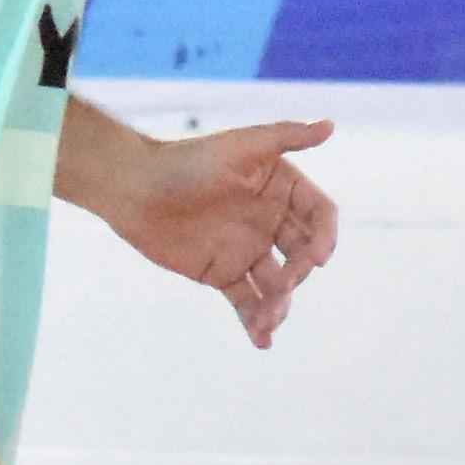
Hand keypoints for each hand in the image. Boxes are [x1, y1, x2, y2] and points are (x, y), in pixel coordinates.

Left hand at [82, 114, 341, 347]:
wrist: (134, 187)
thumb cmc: (186, 159)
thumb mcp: (241, 145)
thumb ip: (287, 136)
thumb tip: (330, 124)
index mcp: (281, 188)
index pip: (319, 215)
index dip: (325, 236)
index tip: (319, 258)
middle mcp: (270, 220)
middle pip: (302, 253)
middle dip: (299, 273)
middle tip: (284, 285)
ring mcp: (248, 249)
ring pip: (277, 283)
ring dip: (279, 304)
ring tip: (268, 321)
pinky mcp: (223, 274)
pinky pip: (248, 302)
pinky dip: (256, 322)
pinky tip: (261, 340)